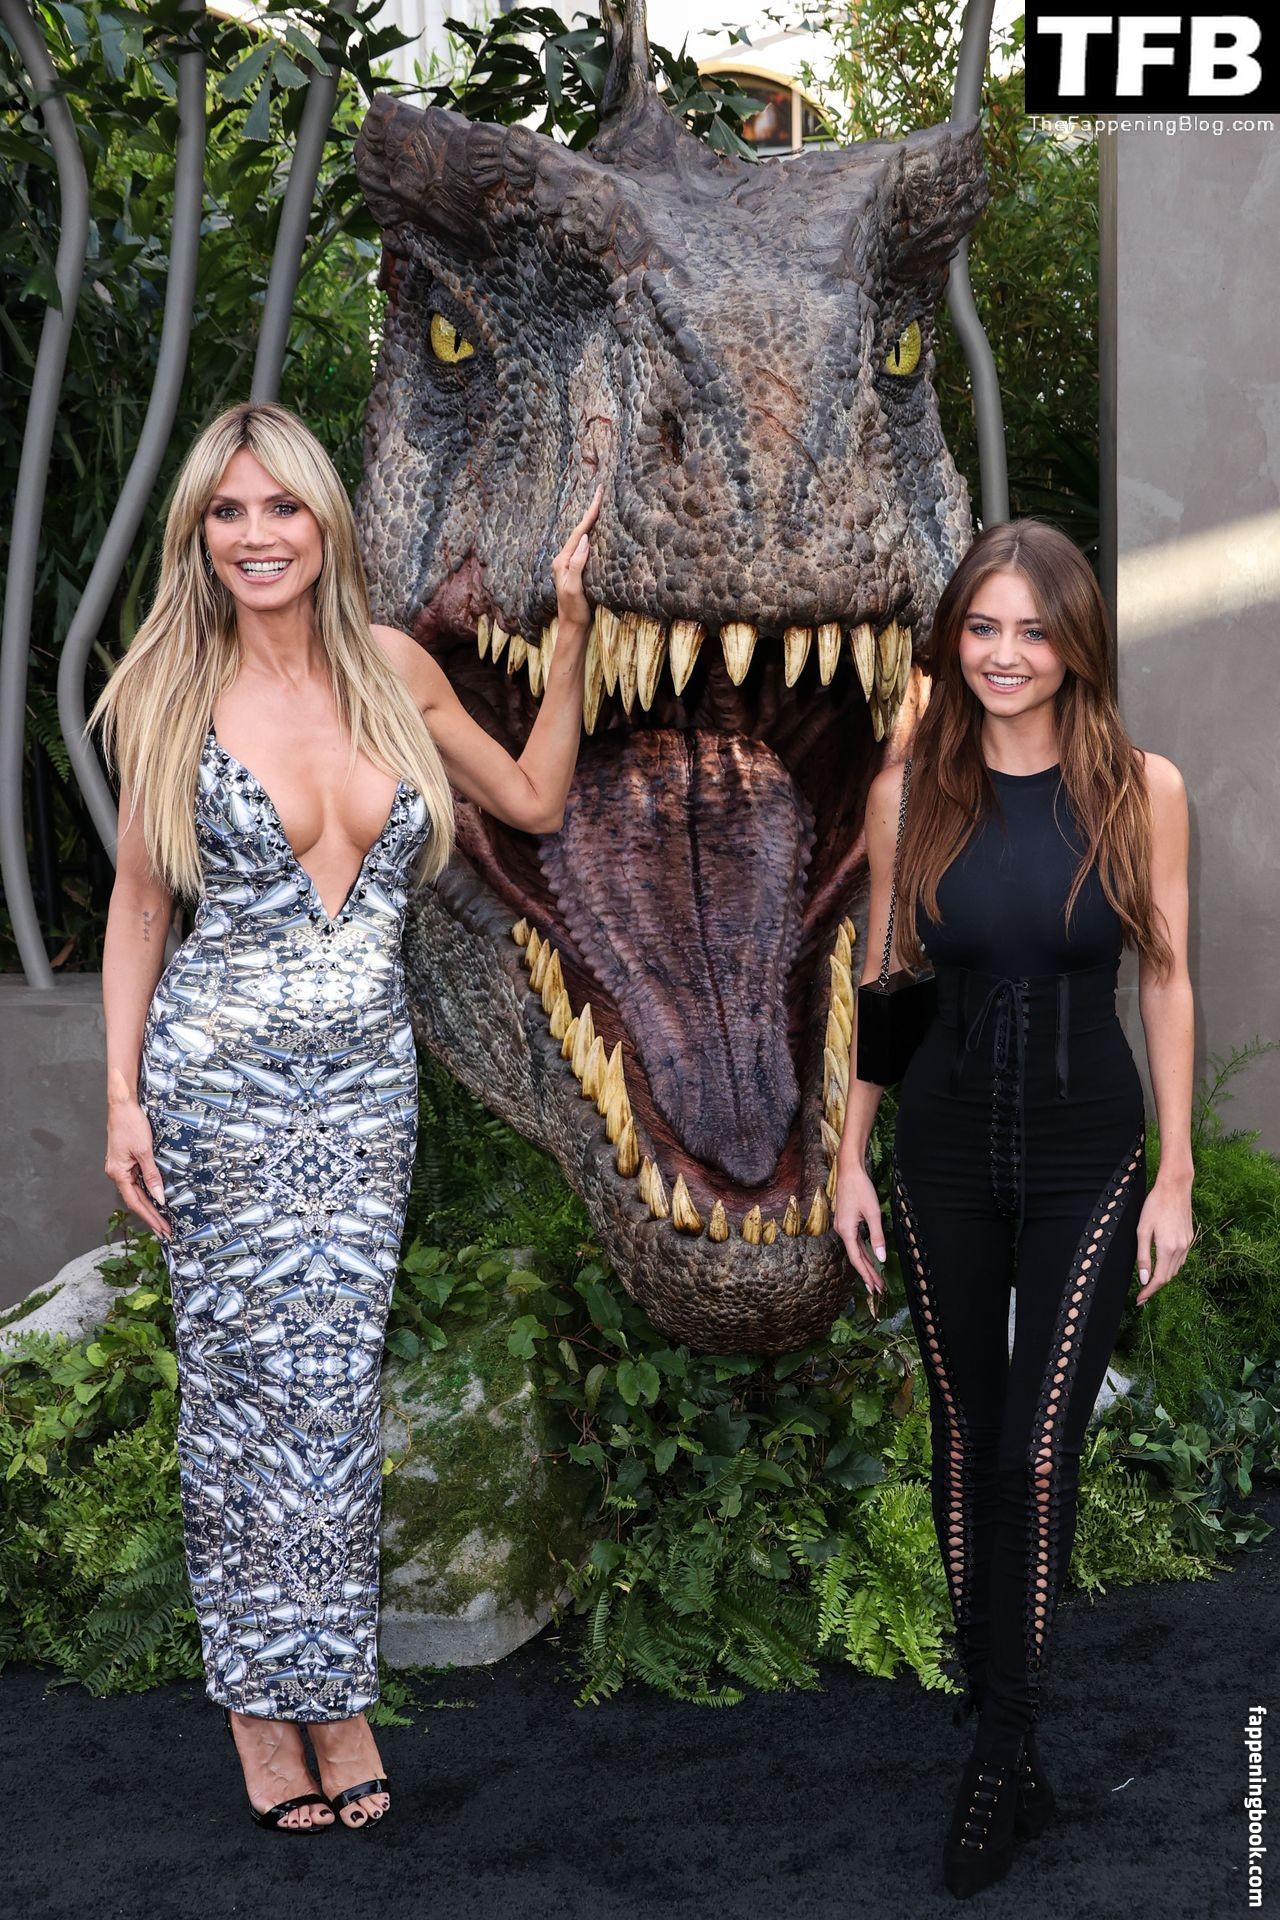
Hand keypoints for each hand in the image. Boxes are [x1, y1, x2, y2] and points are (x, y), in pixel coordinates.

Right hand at [105, 1100, 170, 1240]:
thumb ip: (152, 1175)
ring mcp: (120, 1167)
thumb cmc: (130, 1124)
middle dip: (151, 1216)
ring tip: (162, 1220)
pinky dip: (147, 1191)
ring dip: (149, 1206)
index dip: (150, 1217)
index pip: (136, 1202)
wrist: (122, 1104)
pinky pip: (137, 1181)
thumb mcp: (144, 1151)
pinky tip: (156, 1198)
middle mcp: (117, 1173)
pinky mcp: (125, 1160)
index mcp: (118, 1173)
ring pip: (136, 1192)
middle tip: (165, 1231)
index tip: (162, 1229)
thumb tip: (159, 1197)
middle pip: (136, 1200)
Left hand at [550, 485, 602, 632]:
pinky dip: (591, 534)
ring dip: (590, 521)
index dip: (590, 514)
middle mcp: (563, 559)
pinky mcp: (576, 569)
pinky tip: (597, 531)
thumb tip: (585, 539)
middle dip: (590, 511)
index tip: (599, 497)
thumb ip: (577, 564)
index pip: (578, 532)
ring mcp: (569, 564)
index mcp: (562, 560)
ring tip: (598, 505)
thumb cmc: (573, 609)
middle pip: (579, 530)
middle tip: (600, 492)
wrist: (572, 626)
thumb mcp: (575, 587)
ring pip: (581, 537)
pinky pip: (584, 546)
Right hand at [832, 1162, 887, 1317]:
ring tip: (875, 1278)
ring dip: (866, 1264)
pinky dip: (863, 1252)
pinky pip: (854, 1241)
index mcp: (846, 1231)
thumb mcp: (873, 1213)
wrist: (848, 1170)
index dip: (867, 1274)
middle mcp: (841, 1231)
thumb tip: (881, 1258)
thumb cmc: (860, 1188)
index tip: (875, 1287)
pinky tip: (869, 1257)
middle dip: (867, 1273)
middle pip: (856, 1257)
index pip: (857, 1259)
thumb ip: (877, 1236)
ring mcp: (842, 1226)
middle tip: (877, 1288)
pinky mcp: (845, 1221)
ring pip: (855, 1250)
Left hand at [1134, 1172, 1194, 1303]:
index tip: (1139, 1300)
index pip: (1158, 1279)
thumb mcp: (1142, 1230)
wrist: (1175, 1188)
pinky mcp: (1190, 1238)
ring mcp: (1187, 1244)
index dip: (1149, 1292)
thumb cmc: (1154, 1206)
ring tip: (1150, 1281)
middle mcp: (1181, 1249)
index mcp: (1167, 1248)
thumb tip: (1144, 1279)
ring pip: (1176, 1269)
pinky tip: (1163, 1264)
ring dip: (1163, 1277)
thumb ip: (1143, 1256)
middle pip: (1168, 1277)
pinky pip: (1181, 1259)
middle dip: (1154, 1287)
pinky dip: (1171, 1266)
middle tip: (1141, 1294)